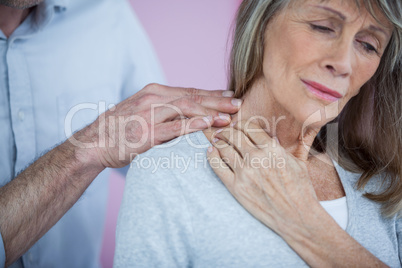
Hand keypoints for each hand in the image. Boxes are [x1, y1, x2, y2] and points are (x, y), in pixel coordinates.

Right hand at [71, 83, 240, 167]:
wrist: (94, 142)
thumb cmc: (121, 128)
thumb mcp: (142, 111)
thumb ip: (164, 110)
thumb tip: (188, 114)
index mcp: (154, 92)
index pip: (189, 92)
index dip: (212, 94)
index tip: (230, 96)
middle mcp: (153, 98)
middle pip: (192, 97)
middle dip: (217, 101)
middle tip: (238, 105)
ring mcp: (149, 115)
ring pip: (185, 109)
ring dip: (210, 112)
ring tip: (228, 117)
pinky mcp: (146, 133)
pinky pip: (172, 127)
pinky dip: (191, 125)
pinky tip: (207, 124)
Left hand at [207, 120, 320, 240]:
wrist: (296, 216)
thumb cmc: (300, 190)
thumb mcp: (298, 162)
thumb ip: (281, 147)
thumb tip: (270, 136)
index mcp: (273, 149)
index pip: (250, 127)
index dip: (241, 124)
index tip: (237, 126)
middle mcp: (257, 158)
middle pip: (234, 135)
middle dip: (226, 131)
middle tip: (223, 132)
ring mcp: (245, 173)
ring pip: (224, 148)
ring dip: (218, 141)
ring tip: (216, 140)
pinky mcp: (236, 187)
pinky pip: (217, 166)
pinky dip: (212, 156)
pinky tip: (211, 152)